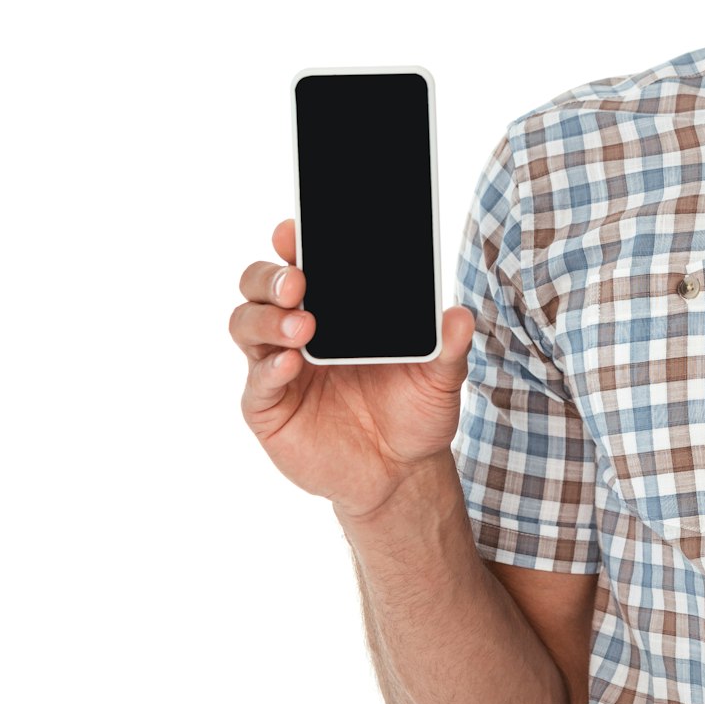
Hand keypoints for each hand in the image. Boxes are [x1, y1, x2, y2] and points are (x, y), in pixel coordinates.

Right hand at [233, 218, 475, 517]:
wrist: (402, 472)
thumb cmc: (414, 411)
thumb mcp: (440, 378)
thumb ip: (448, 348)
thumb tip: (458, 317)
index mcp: (334, 306)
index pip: (301, 260)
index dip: (292, 241)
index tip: (295, 231)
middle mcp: (298, 327)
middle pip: (260, 284)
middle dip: (271, 275)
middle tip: (299, 281)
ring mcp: (278, 366)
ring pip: (246, 323)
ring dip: (267, 319)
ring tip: (302, 328)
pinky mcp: (268, 408)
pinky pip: (255, 382)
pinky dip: (267, 369)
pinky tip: (288, 364)